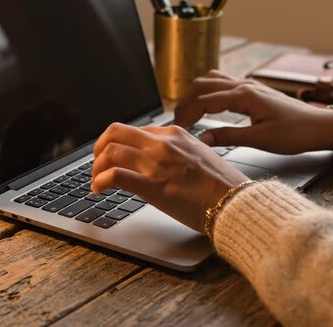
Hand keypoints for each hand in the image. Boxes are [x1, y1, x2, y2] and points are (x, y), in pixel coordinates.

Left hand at [91, 123, 247, 232]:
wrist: (236, 202)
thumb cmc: (223, 185)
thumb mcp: (199, 156)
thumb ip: (175, 153)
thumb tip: (156, 162)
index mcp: (175, 134)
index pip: (133, 129)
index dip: (115, 142)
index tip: (111, 155)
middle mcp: (163, 144)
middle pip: (115, 133)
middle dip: (99, 148)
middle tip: (96, 163)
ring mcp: (157, 163)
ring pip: (110, 152)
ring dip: (96, 167)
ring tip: (96, 181)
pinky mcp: (153, 186)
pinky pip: (115, 175)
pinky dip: (100, 181)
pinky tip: (99, 190)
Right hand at [174, 70, 332, 153]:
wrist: (320, 126)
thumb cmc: (296, 133)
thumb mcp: (260, 140)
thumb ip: (228, 138)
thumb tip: (201, 139)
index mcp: (244, 96)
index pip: (204, 101)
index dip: (187, 115)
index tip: (178, 130)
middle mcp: (244, 86)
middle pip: (202, 85)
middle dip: (185, 102)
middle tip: (177, 122)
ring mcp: (248, 86)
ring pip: (211, 80)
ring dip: (195, 94)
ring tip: (187, 113)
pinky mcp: (252, 91)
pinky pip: (222, 83)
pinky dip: (207, 92)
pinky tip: (206, 107)